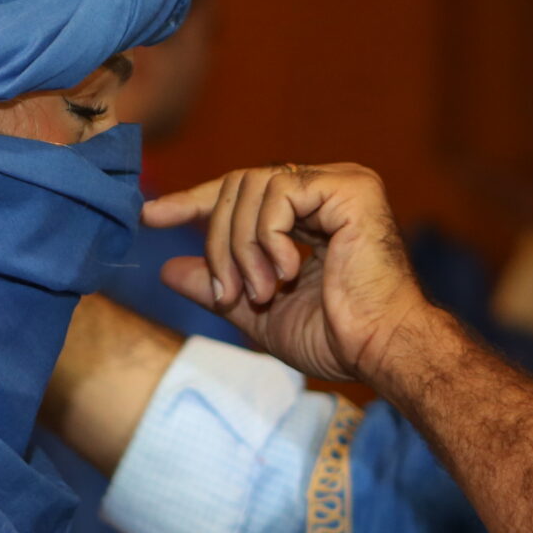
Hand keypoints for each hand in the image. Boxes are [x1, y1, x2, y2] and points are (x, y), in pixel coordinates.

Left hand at [144, 163, 433, 385]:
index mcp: (309, 212)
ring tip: (262, 291)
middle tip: (230, 292)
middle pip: (238, 185)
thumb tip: (166, 270)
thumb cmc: (336, 337)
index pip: (240, 191)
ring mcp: (340, 183)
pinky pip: (279, 191)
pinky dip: (267, 236)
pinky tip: (288, 273)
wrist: (381, 350)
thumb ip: (216, 285)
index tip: (151, 217)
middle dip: (219, 241)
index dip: (193, 201)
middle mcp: (325, 188)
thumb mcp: (258, 310)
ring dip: (242, 246)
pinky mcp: (351, 187)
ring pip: (252, 185)